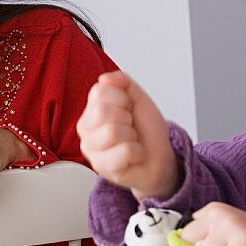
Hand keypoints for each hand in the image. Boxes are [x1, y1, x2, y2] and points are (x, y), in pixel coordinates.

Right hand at [77, 71, 178, 200]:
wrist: (159, 157)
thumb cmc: (146, 131)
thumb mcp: (139, 99)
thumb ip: (123, 82)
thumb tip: (105, 78)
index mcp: (91, 109)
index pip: (99, 91)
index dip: (122, 97)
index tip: (129, 108)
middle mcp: (86, 129)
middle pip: (102, 111)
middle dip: (127, 117)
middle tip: (130, 126)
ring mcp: (91, 150)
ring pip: (111, 131)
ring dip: (131, 136)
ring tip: (131, 141)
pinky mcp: (102, 168)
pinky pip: (124, 152)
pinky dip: (137, 152)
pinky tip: (133, 155)